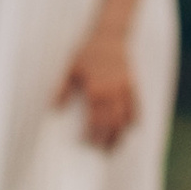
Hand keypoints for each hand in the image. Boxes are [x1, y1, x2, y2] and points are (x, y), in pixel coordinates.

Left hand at [59, 27, 138, 147]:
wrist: (109, 37)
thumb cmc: (87, 52)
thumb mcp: (70, 69)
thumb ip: (62, 89)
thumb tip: (53, 109)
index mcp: (96, 90)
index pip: (95, 120)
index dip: (92, 134)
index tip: (86, 144)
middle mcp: (113, 92)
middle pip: (112, 124)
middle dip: (107, 140)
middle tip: (101, 152)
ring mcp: (125, 90)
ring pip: (126, 119)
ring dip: (121, 135)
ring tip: (114, 148)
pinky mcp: (133, 86)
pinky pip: (136, 108)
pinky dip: (134, 121)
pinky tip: (129, 130)